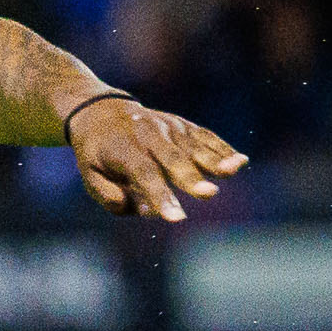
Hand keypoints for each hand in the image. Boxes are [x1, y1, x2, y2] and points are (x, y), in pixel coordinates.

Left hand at [66, 97, 244, 222]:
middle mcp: (148, 135)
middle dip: (190, 177)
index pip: (144, 176)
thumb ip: (112, 196)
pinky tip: (241, 161)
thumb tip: (147, 211)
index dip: (161, 196)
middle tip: (208, 194)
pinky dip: (222, 148)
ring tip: (235, 169)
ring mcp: (169, 127)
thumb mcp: (91, 176)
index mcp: (123, 150)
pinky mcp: (184, 125)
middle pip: (172, 158)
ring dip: (215, 158)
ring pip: (193, 145)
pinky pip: (205, 137)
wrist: (103, 112)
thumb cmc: (98, 155)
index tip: (177, 218)